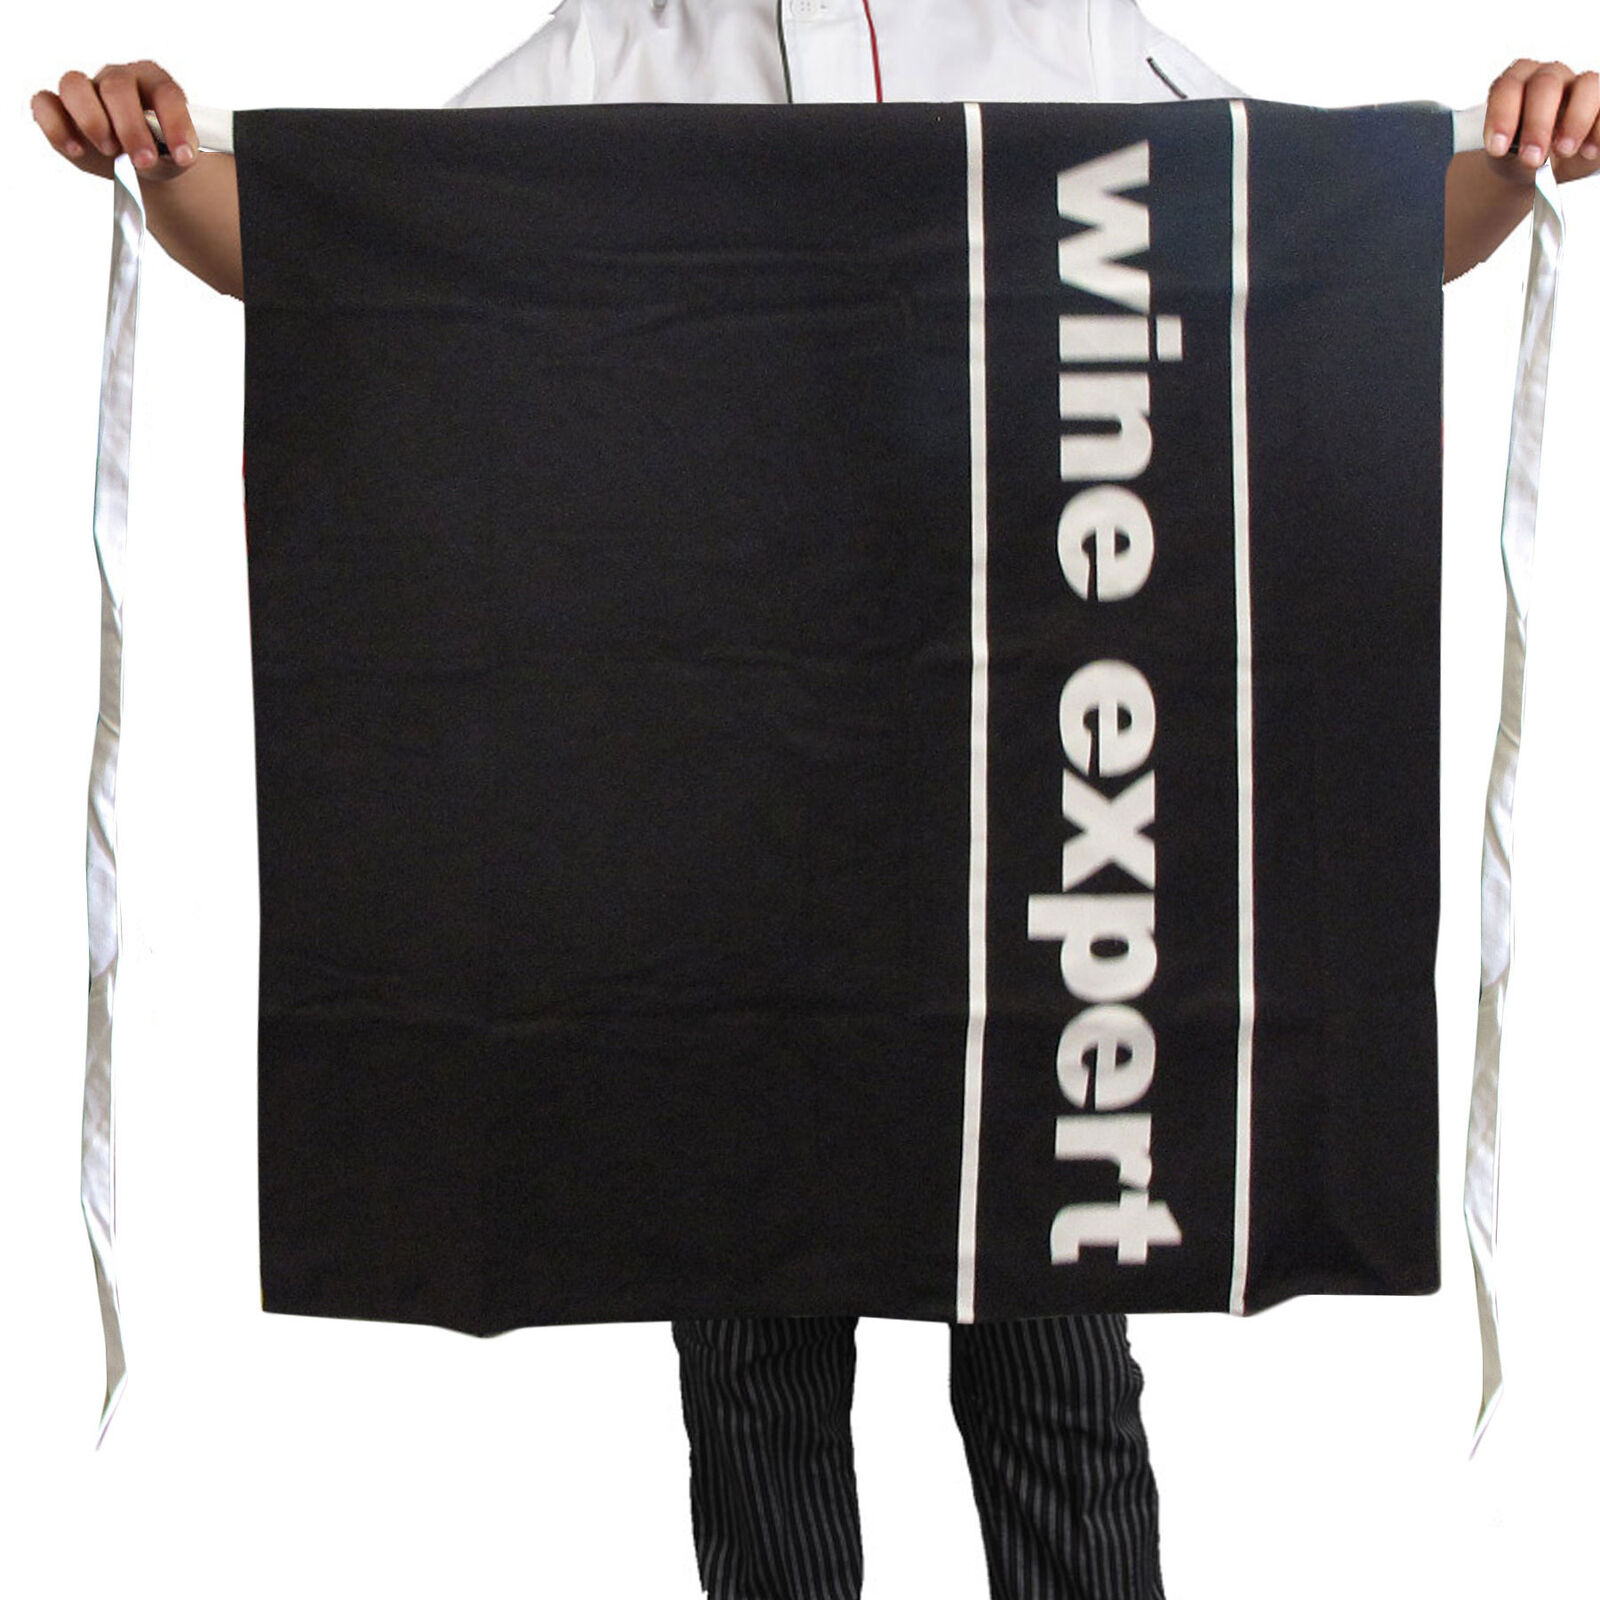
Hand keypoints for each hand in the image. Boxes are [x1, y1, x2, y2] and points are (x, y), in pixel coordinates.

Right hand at [31, 61, 199, 181]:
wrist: (142, 164)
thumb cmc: (161, 152)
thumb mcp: (177, 157)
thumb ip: (177, 154)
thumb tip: (171, 156)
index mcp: (153, 82)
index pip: (164, 92)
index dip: (174, 124)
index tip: (183, 156)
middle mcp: (117, 79)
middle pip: (117, 87)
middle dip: (131, 128)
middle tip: (143, 160)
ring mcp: (86, 90)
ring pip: (73, 84)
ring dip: (91, 120)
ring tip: (110, 150)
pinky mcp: (60, 109)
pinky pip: (44, 103)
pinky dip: (56, 126)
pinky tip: (76, 149)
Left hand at [1484, 60, 1598, 184]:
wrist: (1540, 168)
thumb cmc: (1518, 153)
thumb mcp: (1504, 155)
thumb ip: (1507, 150)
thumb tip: (1518, 153)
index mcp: (1518, 83)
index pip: (1509, 85)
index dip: (1502, 115)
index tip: (1498, 149)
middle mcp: (1550, 77)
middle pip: (1546, 84)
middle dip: (1538, 124)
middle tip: (1532, 158)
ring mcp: (1581, 86)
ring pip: (1587, 85)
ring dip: (1576, 120)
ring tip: (1565, 151)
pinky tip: (1588, 151)